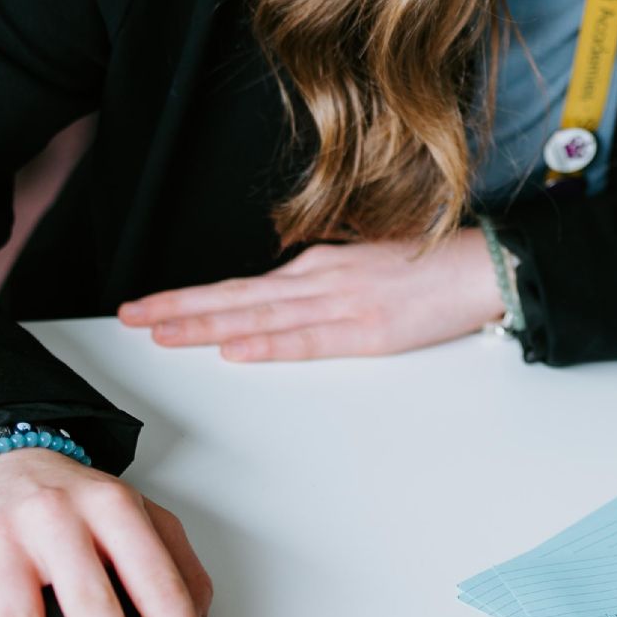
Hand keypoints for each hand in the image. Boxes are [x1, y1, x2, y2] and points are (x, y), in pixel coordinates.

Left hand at [118, 236, 504, 360]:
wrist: (486, 266)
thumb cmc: (431, 268)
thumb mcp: (364, 266)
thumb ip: (324, 283)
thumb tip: (286, 298)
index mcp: (320, 267)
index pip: (242, 288)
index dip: (192, 298)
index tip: (150, 307)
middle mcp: (321, 280)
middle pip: (236, 298)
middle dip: (179, 307)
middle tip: (130, 316)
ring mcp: (342, 304)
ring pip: (260, 317)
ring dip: (207, 325)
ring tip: (162, 333)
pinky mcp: (369, 330)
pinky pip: (308, 340)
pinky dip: (269, 345)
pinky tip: (238, 350)